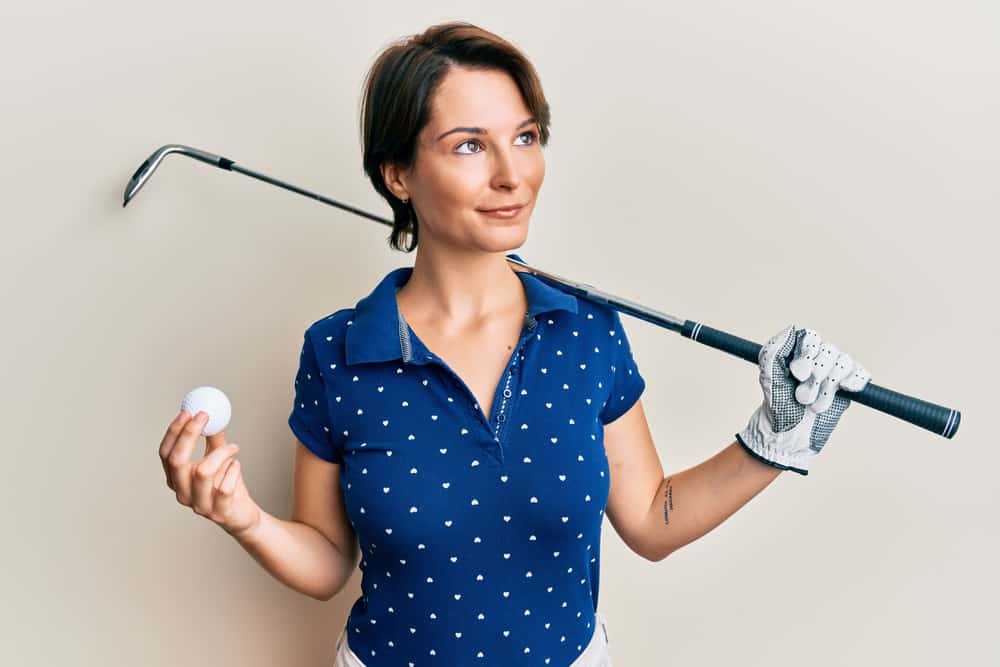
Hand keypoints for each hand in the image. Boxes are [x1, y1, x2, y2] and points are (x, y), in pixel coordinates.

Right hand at [159, 409, 260, 536]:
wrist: (242, 515)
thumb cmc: (227, 484)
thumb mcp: (219, 459)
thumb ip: (214, 439)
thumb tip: (212, 414)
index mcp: (175, 479)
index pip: (165, 453)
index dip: (174, 431)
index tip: (188, 411)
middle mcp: (182, 492)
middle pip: (177, 461)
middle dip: (188, 435)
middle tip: (204, 416)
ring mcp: (199, 505)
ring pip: (203, 472)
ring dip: (221, 453)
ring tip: (234, 448)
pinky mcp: (219, 512)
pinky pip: (225, 486)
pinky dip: (233, 470)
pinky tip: (237, 466)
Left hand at [736, 324, 871, 474]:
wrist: (791, 436)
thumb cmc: (777, 406)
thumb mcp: (768, 377)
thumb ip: (775, 350)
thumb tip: (792, 328)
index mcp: (797, 352)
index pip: (812, 337)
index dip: (808, 354)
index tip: (797, 374)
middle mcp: (817, 359)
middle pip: (829, 350)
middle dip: (816, 376)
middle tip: (802, 397)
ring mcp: (834, 372)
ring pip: (844, 362)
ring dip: (829, 386)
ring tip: (813, 405)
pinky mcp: (849, 388)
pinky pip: (861, 374)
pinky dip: (854, 381)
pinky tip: (844, 391)